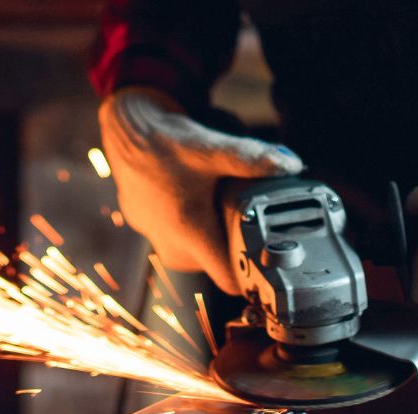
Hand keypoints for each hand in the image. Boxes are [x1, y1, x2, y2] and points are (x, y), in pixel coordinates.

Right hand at [98, 87, 303, 293]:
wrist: (125, 128)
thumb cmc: (165, 140)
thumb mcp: (211, 147)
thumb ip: (252, 158)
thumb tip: (291, 164)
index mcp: (188, 233)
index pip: (229, 281)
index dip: (253, 277)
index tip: (272, 261)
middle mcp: (169, 244)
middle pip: (218, 265)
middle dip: (237, 247)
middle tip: (254, 219)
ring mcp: (155, 238)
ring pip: (199, 252)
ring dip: (214, 235)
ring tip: (226, 207)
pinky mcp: (147, 227)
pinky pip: (179, 237)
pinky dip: (194, 224)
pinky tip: (201, 199)